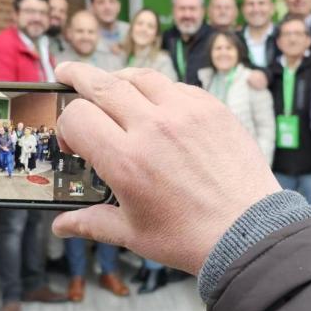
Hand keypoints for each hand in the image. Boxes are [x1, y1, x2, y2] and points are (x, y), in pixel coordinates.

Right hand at [51, 63, 280, 274]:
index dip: (66, 125)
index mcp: (126, 160)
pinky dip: (158, 89)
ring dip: (117, 77)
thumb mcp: (132, 233)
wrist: (248, 232)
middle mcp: (152, 128)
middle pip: (101, 84)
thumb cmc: (189, 237)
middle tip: (65, 74)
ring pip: (140, 76)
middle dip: (76, 76)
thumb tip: (61, 225)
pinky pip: (176, 86)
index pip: (77, 116)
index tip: (71, 139)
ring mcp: (185, 112)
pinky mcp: (212, 108)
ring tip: (109, 83)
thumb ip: (91, 222)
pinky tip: (154, 101)